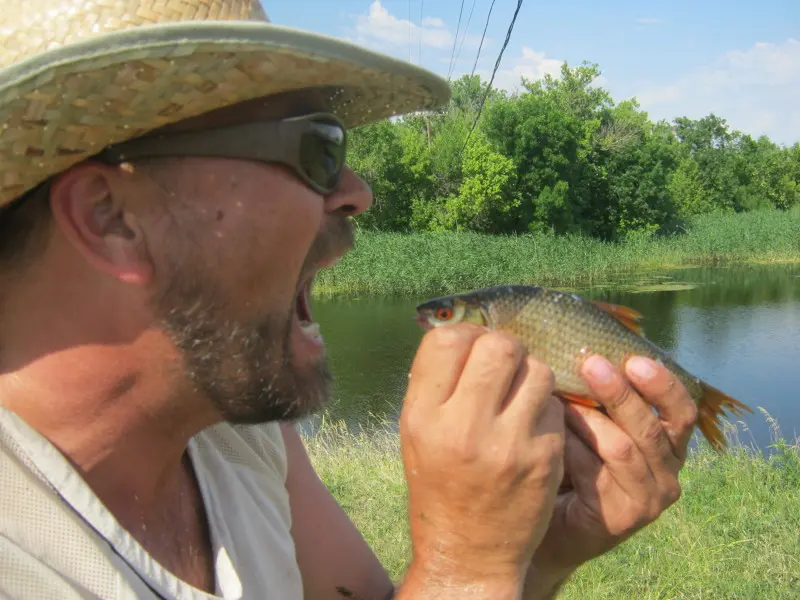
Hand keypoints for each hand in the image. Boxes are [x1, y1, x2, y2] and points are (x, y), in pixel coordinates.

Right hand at [397, 323, 564, 598]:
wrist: (469, 551)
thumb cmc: (440, 483)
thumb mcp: (418, 433)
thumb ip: (436, 384)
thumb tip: (467, 331)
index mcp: (423, 417)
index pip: (447, 341)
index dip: (465, 336)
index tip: (472, 350)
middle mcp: (463, 427)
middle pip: (499, 345)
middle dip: (506, 348)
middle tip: (503, 366)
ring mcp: (508, 444)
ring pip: (537, 370)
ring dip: (531, 375)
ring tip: (519, 396)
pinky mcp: (544, 459)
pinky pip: (555, 405)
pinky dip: (546, 407)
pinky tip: (531, 426)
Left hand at [522, 354, 697, 597]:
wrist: (550, 524)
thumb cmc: (572, 461)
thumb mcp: (594, 423)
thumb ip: (602, 395)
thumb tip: (585, 345)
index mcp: (669, 444)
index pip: (682, 411)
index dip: (663, 384)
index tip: (634, 359)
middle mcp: (668, 473)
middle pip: (652, 428)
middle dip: (620, 393)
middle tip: (590, 364)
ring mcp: (648, 499)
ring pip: (622, 448)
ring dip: (586, 419)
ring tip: (558, 397)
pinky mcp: (622, 519)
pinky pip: (594, 472)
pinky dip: (569, 447)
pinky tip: (549, 432)